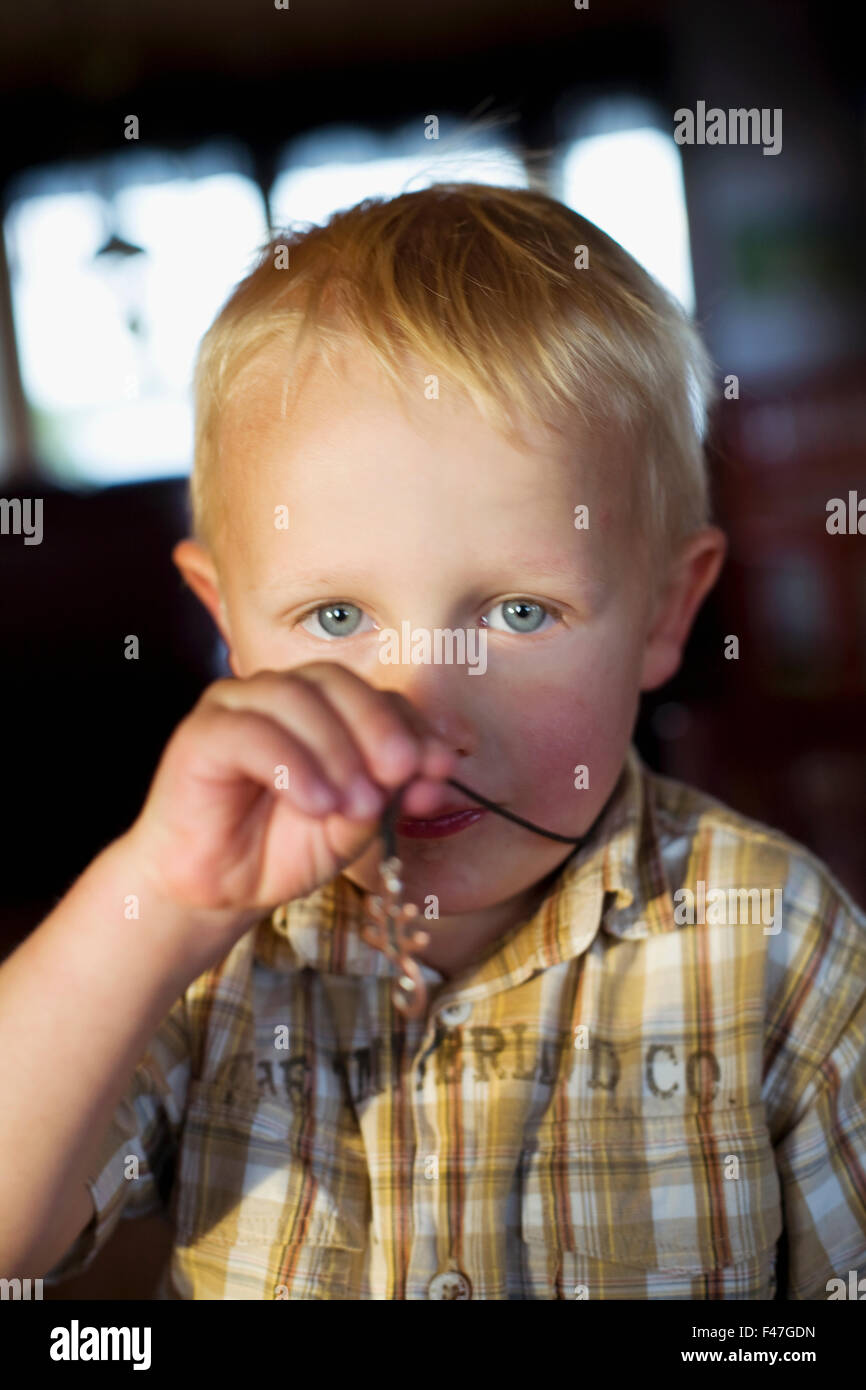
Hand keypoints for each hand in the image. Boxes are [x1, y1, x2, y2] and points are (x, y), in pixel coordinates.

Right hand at [125, 663, 456, 917]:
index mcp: (323, 707)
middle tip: (401, 774)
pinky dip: (292, 764)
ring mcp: (237, 707)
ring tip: (353, 805)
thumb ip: (390, 791)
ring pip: (294, 696)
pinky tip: (315, 803)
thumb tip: (435, 769)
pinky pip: (249, 731)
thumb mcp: (353, 824)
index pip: (375, 694)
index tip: (441, 767)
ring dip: (336, 749)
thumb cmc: (283, 849)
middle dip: (378, 726)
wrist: (219, 892)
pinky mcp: (201, 734)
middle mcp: (280, 694)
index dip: (413, 725)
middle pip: (336, 681)